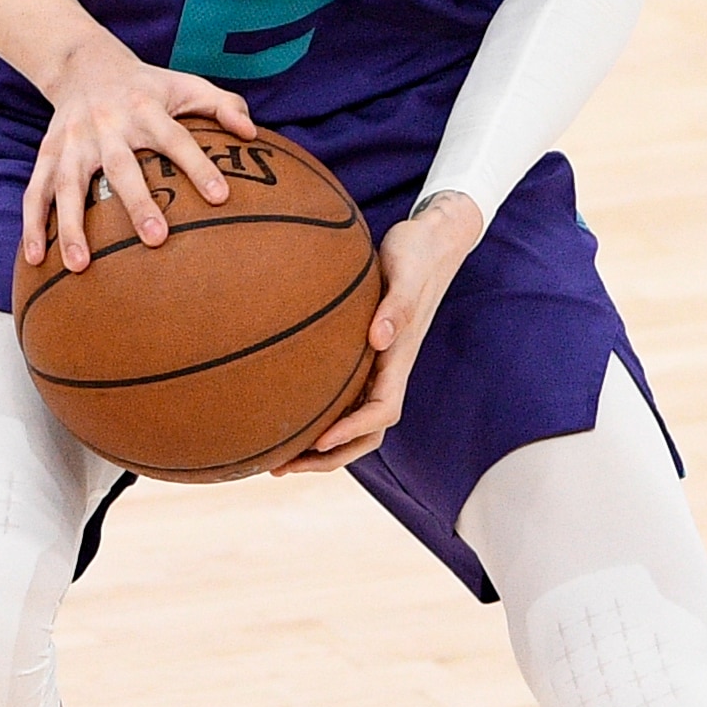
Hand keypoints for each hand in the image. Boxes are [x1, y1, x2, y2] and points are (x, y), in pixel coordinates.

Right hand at [19, 41, 259, 279]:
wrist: (84, 64)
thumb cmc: (146, 85)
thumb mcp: (186, 84)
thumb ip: (222, 105)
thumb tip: (252, 133)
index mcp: (145, 108)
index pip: (175, 138)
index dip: (198, 165)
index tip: (221, 198)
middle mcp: (107, 125)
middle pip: (121, 166)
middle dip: (137, 203)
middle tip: (157, 239)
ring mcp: (73, 141)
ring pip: (69, 185)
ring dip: (72, 226)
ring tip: (80, 266)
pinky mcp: (48, 153)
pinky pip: (36, 191)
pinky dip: (33, 224)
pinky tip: (34, 260)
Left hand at [280, 190, 486, 473]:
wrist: (432, 239)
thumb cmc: (417, 252)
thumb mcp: (405, 272)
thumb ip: (396, 306)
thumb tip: (380, 338)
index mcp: (400, 358)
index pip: (381, 412)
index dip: (350, 432)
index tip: (316, 442)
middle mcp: (390, 370)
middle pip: (365, 433)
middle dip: (326, 457)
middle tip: (280, 467)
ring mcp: (379, 366)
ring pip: (352, 421)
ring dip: (318, 447)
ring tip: (274, 457)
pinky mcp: (366, 354)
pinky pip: (342, 396)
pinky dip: (316, 414)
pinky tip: (283, 412)